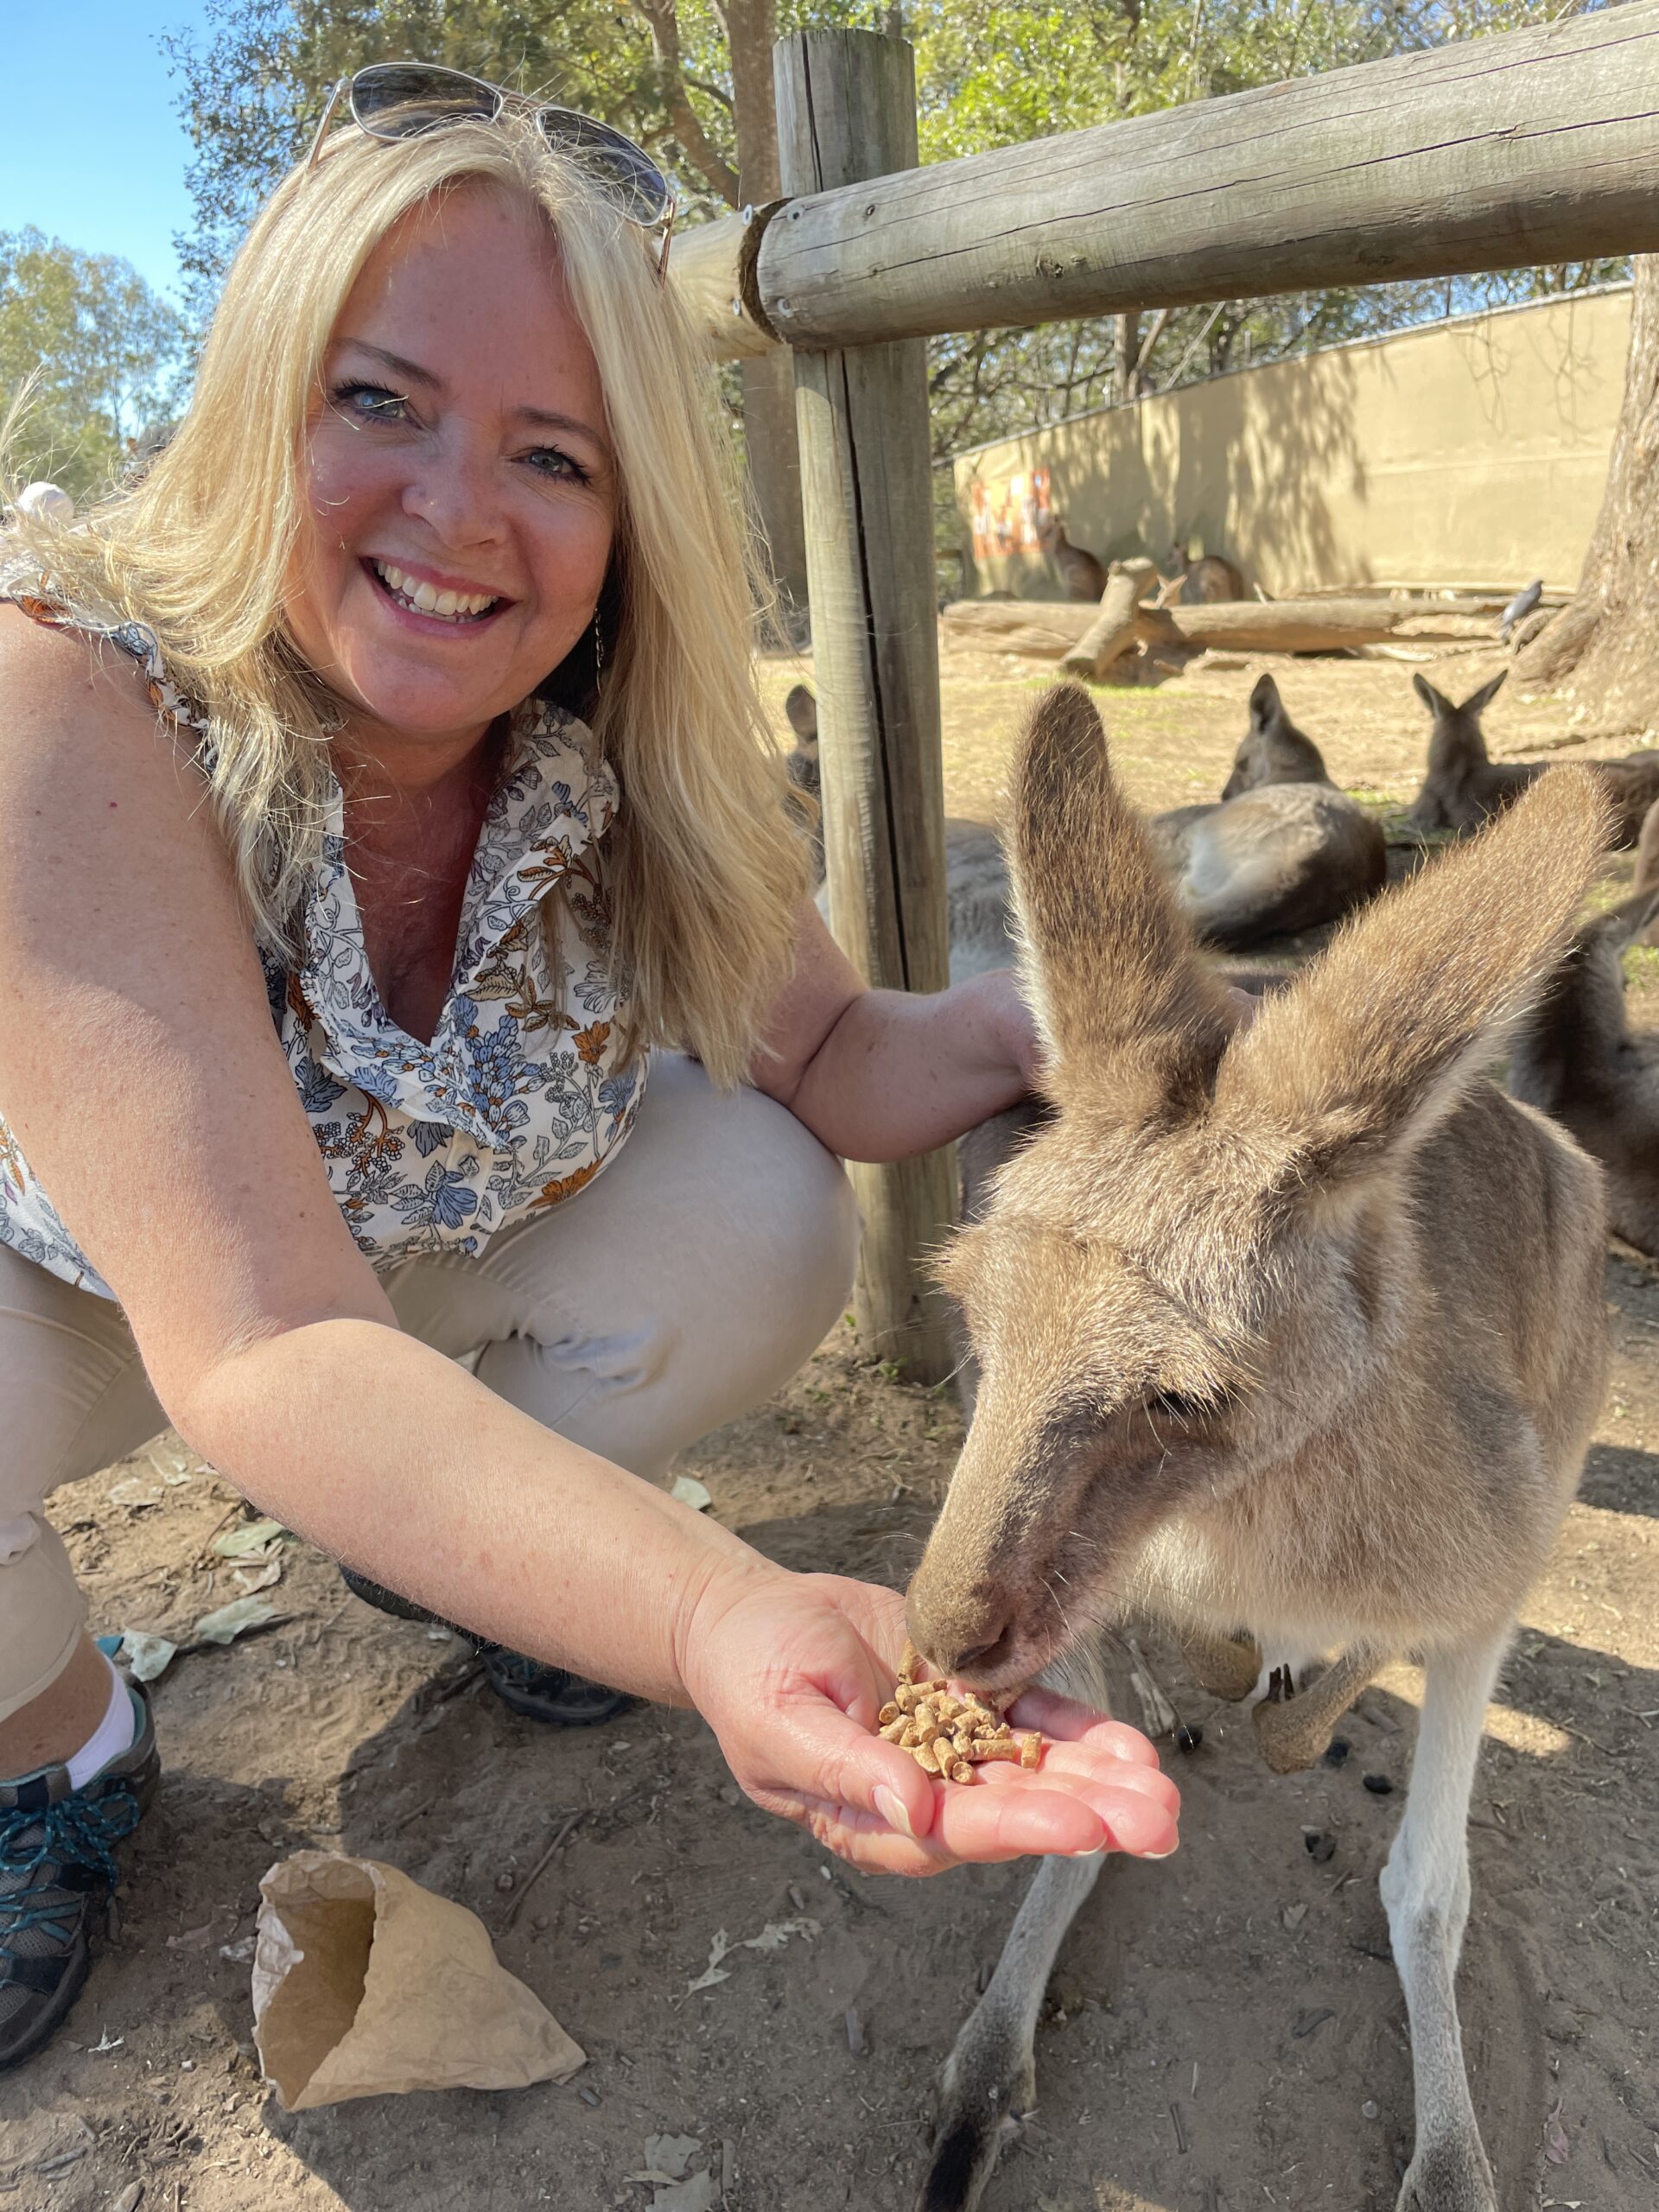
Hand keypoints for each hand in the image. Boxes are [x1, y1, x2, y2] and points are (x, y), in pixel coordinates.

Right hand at [677, 1564, 1179, 1876]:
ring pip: (1038, 1773)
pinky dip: (1080, 1734)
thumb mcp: (783, 1723)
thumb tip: (914, 1813)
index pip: (959, 1832)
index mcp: (874, 1819)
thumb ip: (849, 1770)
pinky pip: (1033, 1723)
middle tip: (1158, 1818)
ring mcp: (951, 1748)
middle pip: (1017, 1812)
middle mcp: (925, 1794)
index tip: (1084, 1825)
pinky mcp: (967, 1699)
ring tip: (1163, 1791)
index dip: (1024, 1826)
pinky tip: (1130, 1746)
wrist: (748, 1617)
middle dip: (1091, 1815)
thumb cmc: (749, 1675)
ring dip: (1101, 1782)